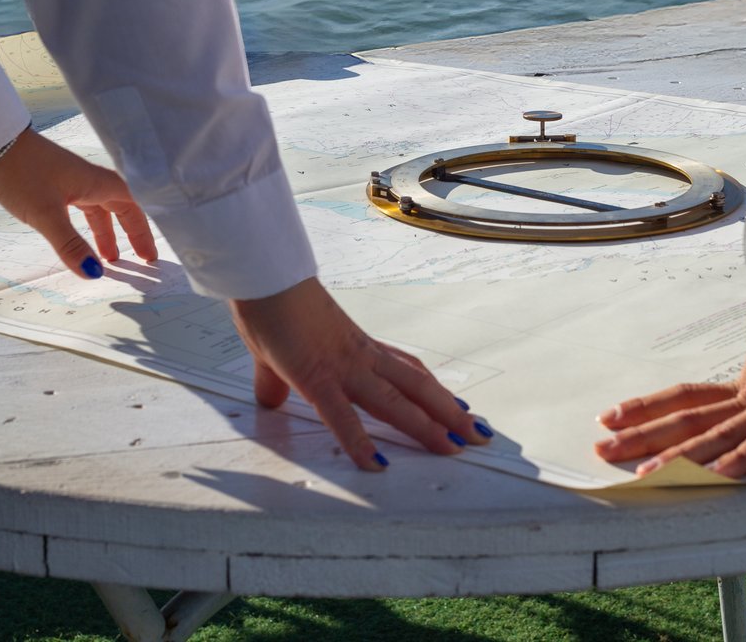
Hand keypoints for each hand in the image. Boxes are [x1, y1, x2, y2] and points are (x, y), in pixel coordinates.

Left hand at [0, 128, 157, 276]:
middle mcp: (91, 180)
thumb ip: (70, 245)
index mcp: (97, 183)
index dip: (144, 230)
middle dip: (131, 233)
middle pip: (121, 208)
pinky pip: (82, 207)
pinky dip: (87, 225)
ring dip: (107, 232)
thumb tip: (94, 273)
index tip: (150, 254)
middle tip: (140, 259)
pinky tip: (79, 238)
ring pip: (99, 209)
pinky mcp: (56, 183)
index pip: (134, 207)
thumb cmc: (22, 172)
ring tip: (109, 257)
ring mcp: (73, 181)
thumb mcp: (46, 214)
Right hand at [229, 278, 490, 470]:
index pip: (406, 370)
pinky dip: (359, 443)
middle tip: (479, 433)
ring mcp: (344, 368)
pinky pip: (342, 416)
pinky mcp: (317, 378)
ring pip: (396, 402)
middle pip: (416, 388)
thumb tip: (270, 400)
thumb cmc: (271, 306)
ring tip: (455, 447)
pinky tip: (376, 465)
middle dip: (449, 413)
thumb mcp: (278, 351)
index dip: (433, 390)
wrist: (265, 279)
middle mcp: (361, 358)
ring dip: (427, 427)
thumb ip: (277, 380)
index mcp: (356, 349)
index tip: (457, 406)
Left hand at [594, 274, 745, 478]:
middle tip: (600, 452)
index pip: (692, 403)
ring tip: (634, 470)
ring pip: (715, 432)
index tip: (615, 419)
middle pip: (690, 421)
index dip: (653, 414)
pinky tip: (717, 474)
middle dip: (644, 439)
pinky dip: (745, 455)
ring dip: (675, 454)